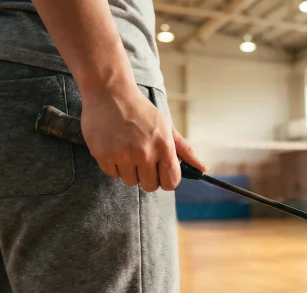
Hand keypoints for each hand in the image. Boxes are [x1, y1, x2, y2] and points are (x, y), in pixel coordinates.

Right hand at [80, 85, 205, 191]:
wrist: (110, 92)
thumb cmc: (141, 111)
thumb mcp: (167, 127)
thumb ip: (185, 151)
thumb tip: (203, 169)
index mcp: (163, 146)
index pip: (171, 182)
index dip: (167, 180)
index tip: (162, 173)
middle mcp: (144, 152)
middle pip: (150, 186)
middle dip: (148, 176)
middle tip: (143, 159)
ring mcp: (122, 154)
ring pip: (131, 181)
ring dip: (130, 170)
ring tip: (127, 150)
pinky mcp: (103, 155)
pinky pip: (113, 174)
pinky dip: (114, 165)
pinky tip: (115, 147)